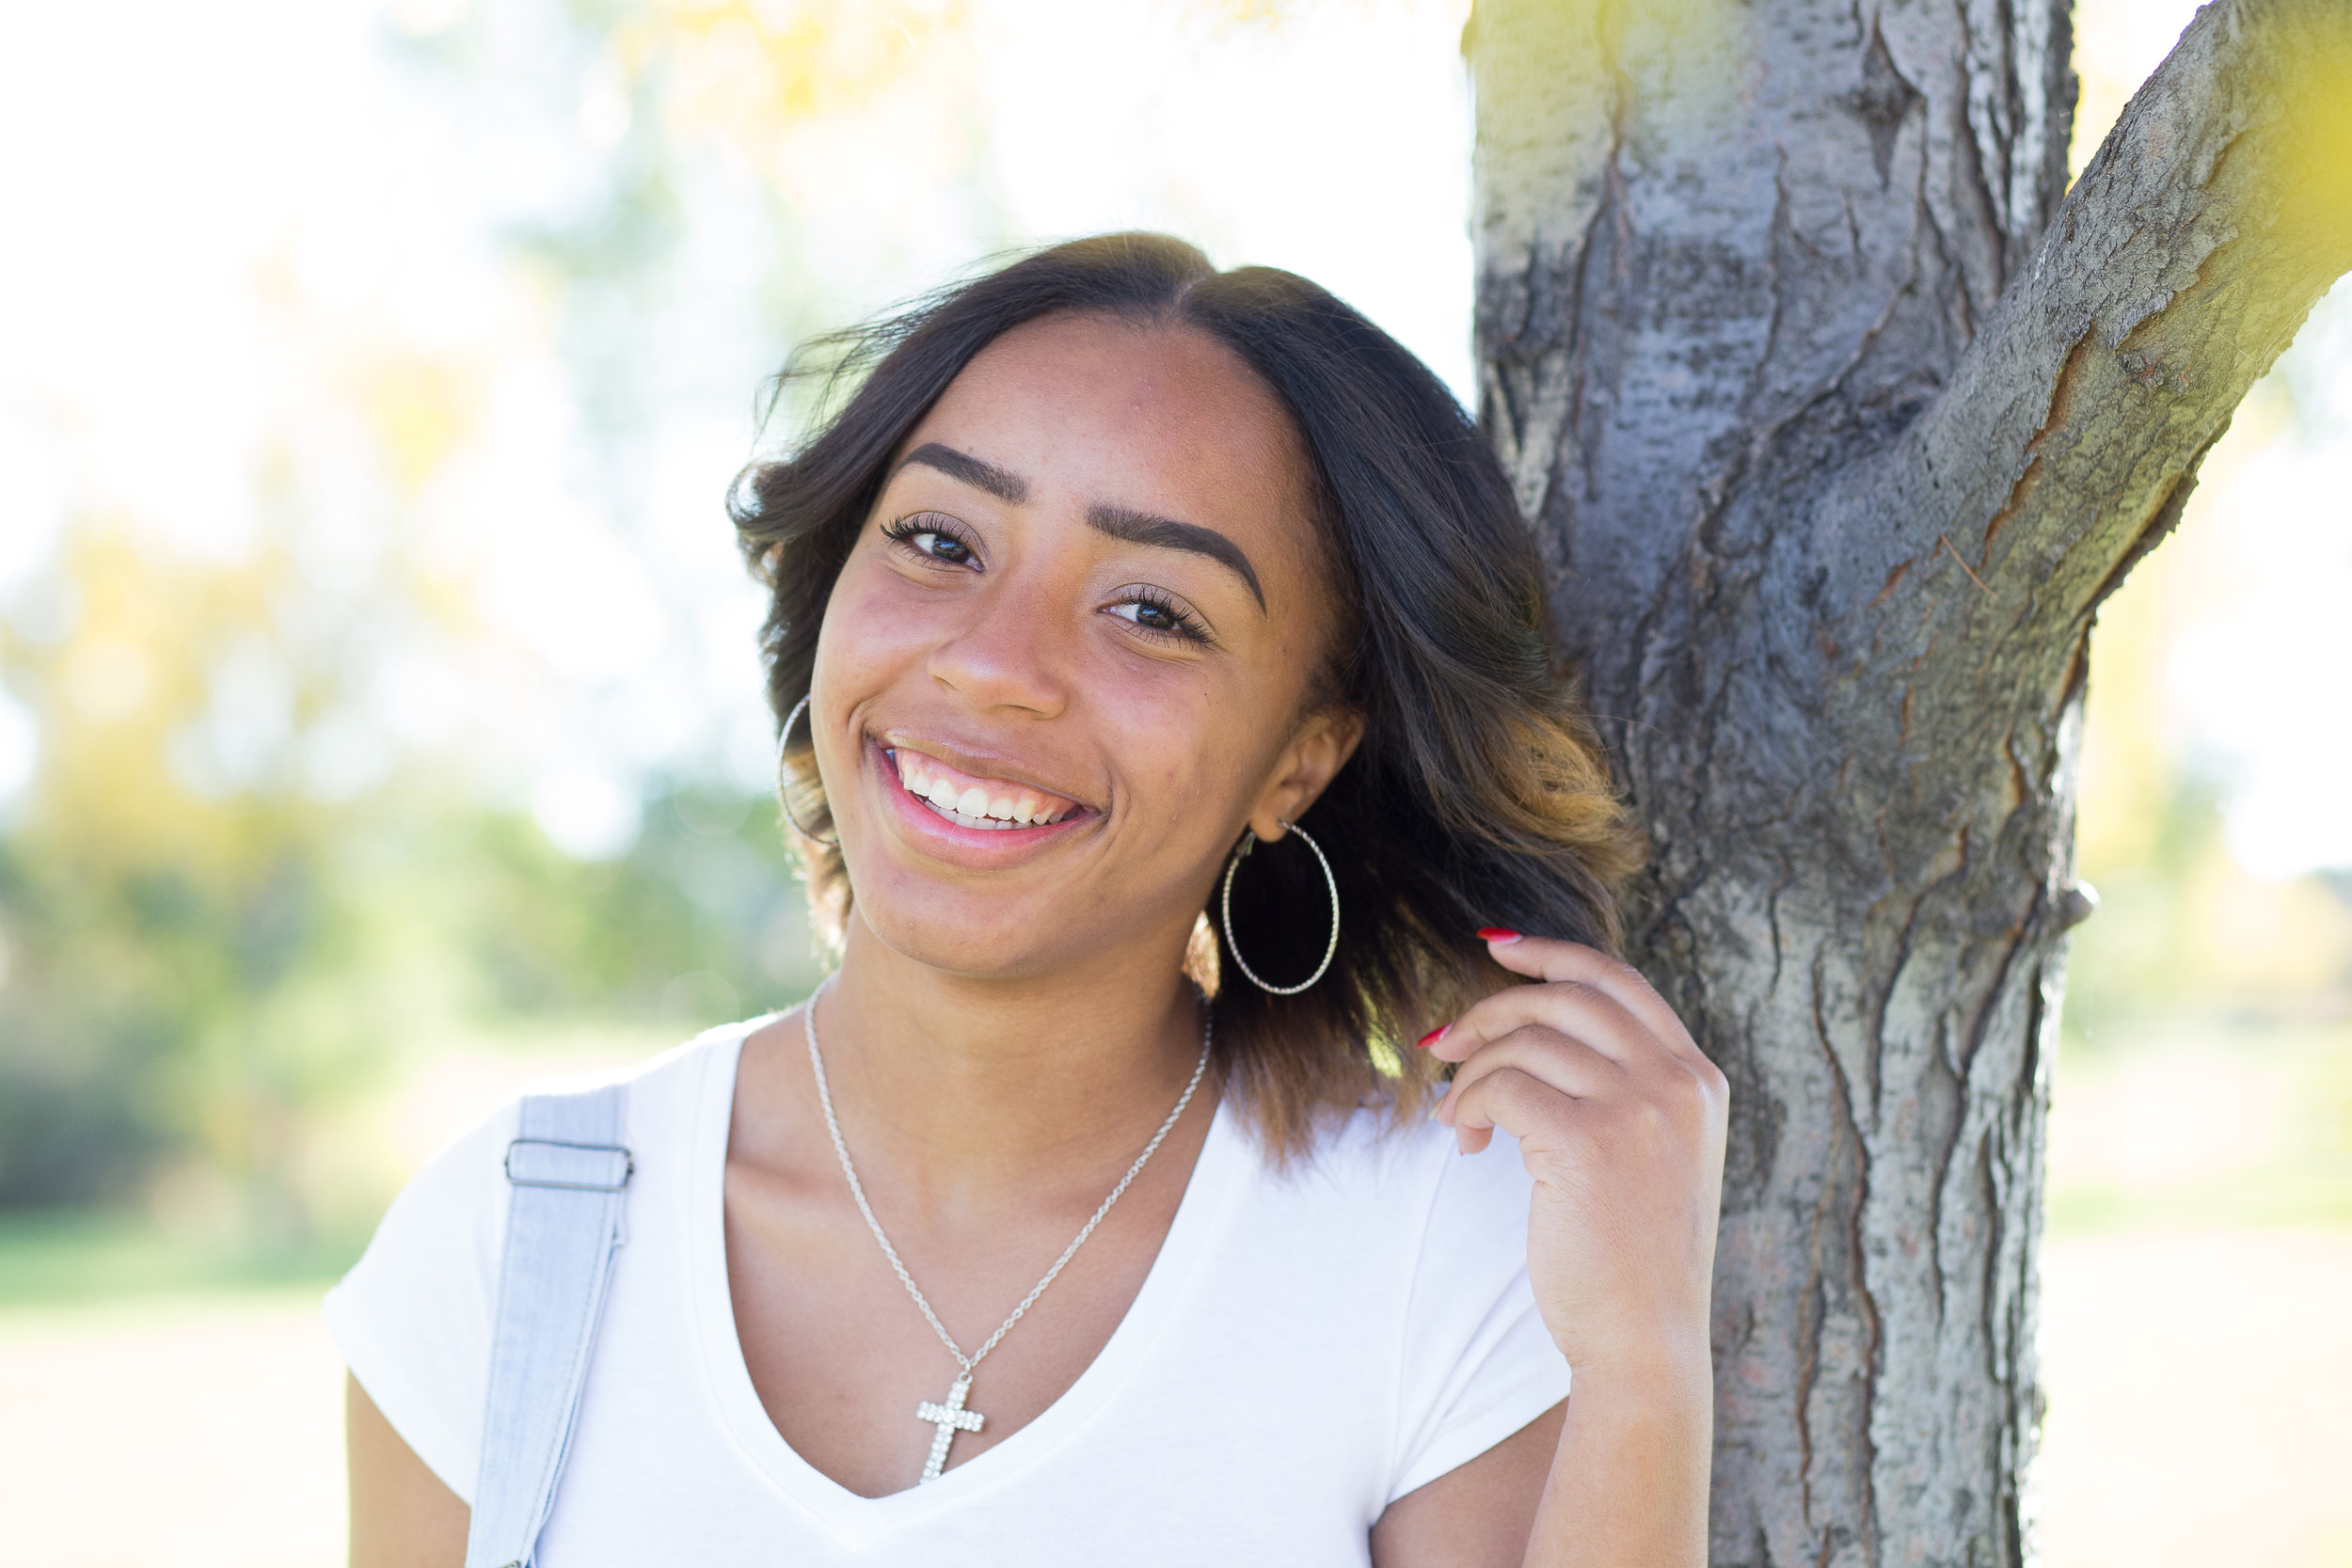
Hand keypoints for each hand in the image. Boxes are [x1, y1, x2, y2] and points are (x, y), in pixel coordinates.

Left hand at [1427, 932, 1727, 1377]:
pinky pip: (1503, 1087)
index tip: (1497, 948)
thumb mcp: (1656, 1155)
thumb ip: (1624, 1089)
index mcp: (1698, 1079)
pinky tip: (1466, 1139)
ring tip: (1458, 1118)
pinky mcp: (1587, 1142)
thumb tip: (1532, 1031)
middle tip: (1445, 1043)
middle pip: (1564, 999)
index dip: (1552, 954)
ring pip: (1525, 1043)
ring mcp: (1638, 1110)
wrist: (1646, 1340)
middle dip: (1491, 1010)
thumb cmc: (1634, 1257)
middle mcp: (1677, 1083)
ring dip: (1473, 1072)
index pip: (1619, 982)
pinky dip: (1470, 1104)